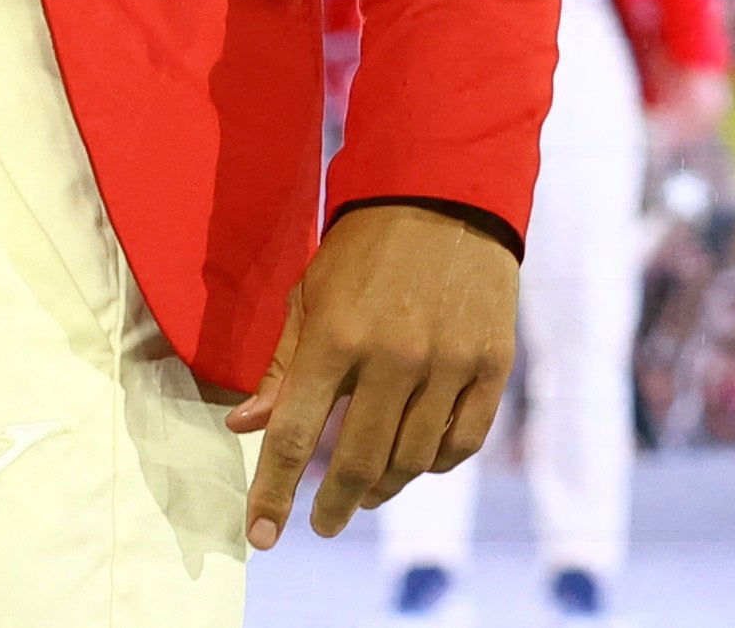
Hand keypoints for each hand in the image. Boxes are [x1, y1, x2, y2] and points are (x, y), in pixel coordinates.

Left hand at [227, 201, 516, 551]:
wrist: (445, 195)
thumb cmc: (364, 248)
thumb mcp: (310, 294)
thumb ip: (282, 366)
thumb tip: (243, 426)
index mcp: (336, 335)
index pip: (293, 435)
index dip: (273, 493)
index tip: (261, 537)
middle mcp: (393, 356)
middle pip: (356, 461)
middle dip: (334, 505)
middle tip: (323, 523)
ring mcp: (448, 364)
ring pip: (411, 461)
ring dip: (382, 487)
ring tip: (365, 493)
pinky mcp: (491, 367)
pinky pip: (461, 443)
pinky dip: (434, 463)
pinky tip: (416, 462)